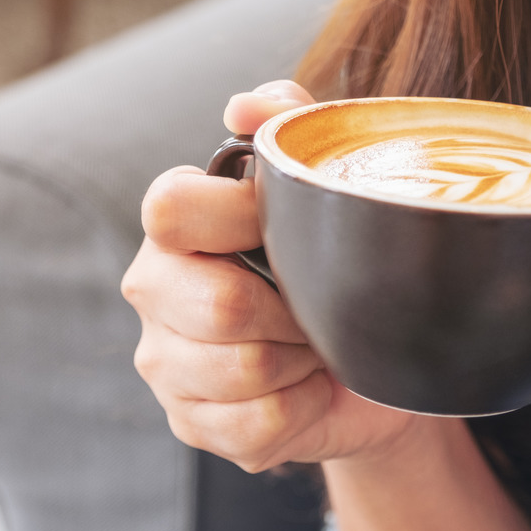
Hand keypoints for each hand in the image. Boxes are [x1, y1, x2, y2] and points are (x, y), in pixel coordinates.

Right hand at [121, 80, 426, 470]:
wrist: (377, 364)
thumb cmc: (340, 265)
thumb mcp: (328, 181)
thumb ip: (289, 122)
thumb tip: (241, 106)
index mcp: (175, 223)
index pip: (171, 208)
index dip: (241, 218)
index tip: (292, 230)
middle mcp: (153, 289)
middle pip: (219, 304)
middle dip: (292, 310)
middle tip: (316, 306)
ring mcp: (165, 364)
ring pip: (243, 370)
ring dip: (302, 360)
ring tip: (312, 345)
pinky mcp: (190, 424)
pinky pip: (256, 424)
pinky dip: (301, 408)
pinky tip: (304, 390)